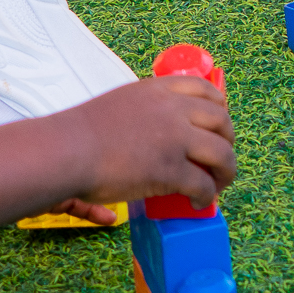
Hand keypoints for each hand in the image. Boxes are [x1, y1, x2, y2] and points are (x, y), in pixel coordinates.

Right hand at [65, 75, 232, 209]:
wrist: (65, 152)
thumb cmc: (82, 133)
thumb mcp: (122, 103)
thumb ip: (148, 109)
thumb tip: (162, 127)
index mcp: (159, 90)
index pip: (207, 90)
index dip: (221, 109)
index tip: (219, 125)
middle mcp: (173, 110)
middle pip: (222, 122)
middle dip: (228, 142)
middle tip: (221, 160)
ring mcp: (174, 139)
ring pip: (222, 155)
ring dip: (226, 172)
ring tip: (218, 185)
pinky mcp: (170, 170)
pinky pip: (203, 184)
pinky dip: (207, 196)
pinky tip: (199, 203)